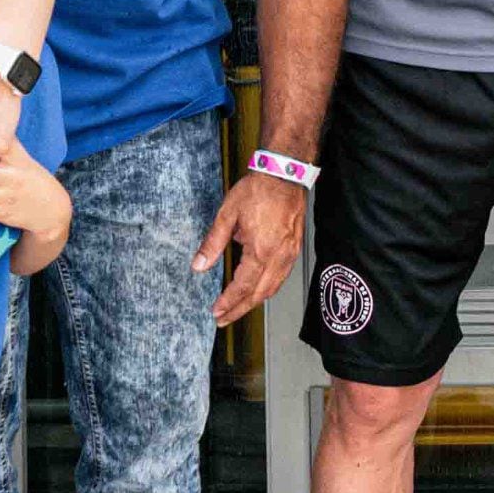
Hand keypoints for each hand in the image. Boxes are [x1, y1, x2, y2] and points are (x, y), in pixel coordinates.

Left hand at [194, 168, 307, 327]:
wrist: (285, 174)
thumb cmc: (259, 189)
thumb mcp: (228, 215)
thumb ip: (212, 244)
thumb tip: (199, 265)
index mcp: (261, 250)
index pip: (242, 287)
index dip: (228, 302)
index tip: (216, 312)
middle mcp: (278, 257)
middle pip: (258, 294)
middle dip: (240, 309)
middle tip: (224, 318)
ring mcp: (290, 254)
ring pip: (272, 288)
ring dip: (254, 302)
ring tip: (237, 309)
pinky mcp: (295, 249)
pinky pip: (281, 277)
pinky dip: (267, 289)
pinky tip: (257, 290)